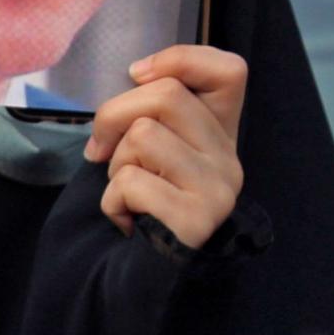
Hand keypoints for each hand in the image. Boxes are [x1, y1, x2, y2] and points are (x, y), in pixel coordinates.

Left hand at [84, 45, 246, 248]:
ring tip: (128, 193)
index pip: (229, 70)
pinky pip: (132, 182)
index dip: (180, 59)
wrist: (133, 275)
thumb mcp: (141, 149)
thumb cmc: (132, 205)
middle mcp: (229, 158)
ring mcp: (219, 188)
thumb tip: (139, 73)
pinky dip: (112, 202)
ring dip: (114, 167)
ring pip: (144, 136)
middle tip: (103, 152)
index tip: (138, 75)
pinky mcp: (198, 218)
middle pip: (166, 95)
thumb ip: (149, 111)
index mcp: (217, 134)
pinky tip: (128, 221)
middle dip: (113, 117)